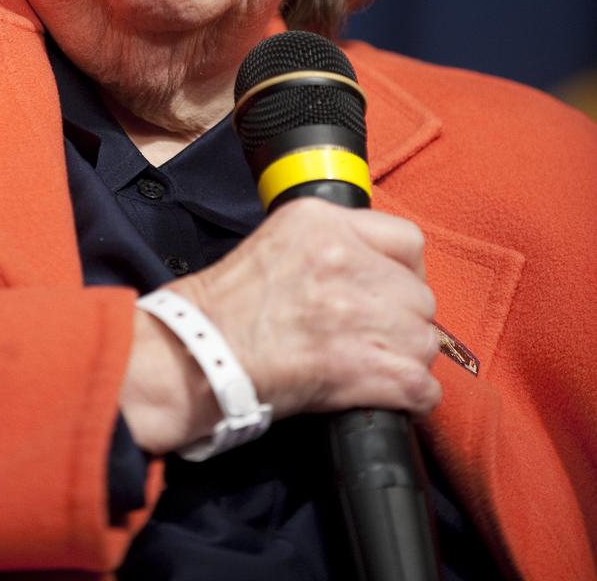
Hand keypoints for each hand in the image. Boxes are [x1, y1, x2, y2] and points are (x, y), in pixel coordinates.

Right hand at [120, 198, 439, 454]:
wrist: (196, 353)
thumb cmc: (227, 305)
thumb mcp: (279, 241)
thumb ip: (331, 243)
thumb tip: (377, 270)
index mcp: (323, 221)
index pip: (407, 239)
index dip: (406, 273)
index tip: (393, 293)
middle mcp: (342, 258)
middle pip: (419, 296)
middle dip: (404, 323)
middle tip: (377, 339)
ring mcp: (352, 311)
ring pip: (424, 342)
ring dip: (407, 361)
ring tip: (376, 368)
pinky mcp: (356, 364)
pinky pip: (420, 385)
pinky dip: (412, 398)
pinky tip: (391, 396)